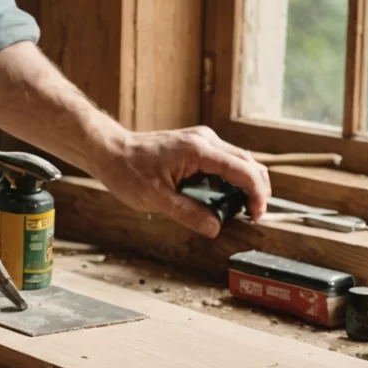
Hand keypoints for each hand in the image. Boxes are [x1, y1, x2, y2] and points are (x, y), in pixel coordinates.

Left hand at [91, 126, 270, 238]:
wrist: (110, 150)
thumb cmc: (127, 171)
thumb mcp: (155, 198)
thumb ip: (187, 213)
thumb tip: (214, 228)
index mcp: (198, 150)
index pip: (242, 170)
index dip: (256, 194)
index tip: (257, 214)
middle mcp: (204, 139)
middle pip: (248, 162)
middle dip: (257, 189)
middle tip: (253, 214)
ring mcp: (201, 140)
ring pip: (239, 160)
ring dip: (245, 183)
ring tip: (240, 209)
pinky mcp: (196, 145)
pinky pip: (224, 160)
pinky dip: (231, 178)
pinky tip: (223, 197)